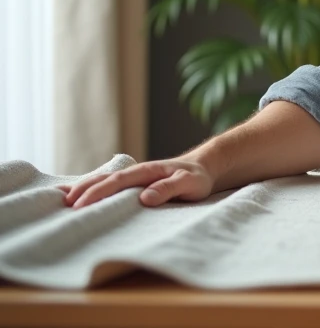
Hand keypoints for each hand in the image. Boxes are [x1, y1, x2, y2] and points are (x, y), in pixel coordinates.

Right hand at [56, 157, 215, 208]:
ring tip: (61, 199)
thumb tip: (145, 197)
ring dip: (83, 187)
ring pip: (103, 179)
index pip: (118, 181)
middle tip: (66, 206)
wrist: (202, 168)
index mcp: (147, 171)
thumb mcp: (189, 184)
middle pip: (105, 179)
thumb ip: (169, 188)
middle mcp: (136, 171)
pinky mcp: (132, 183)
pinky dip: (91, 186)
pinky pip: (109, 183)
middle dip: (84, 191)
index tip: (80, 204)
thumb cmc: (196, 178)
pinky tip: (74, 192)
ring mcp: (133, 176)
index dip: (99, 192)